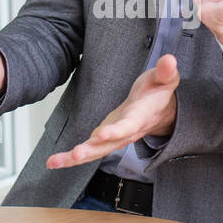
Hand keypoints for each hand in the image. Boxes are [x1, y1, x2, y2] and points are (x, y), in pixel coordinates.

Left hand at [45, 54, 179, 169]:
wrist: (159, 112)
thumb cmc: (157, 93)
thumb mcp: (165, 79)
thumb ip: (165, 71)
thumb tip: (169, 60)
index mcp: (140, 116)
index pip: (129, 125)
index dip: (117, 130)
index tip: (102, 133)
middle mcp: (126, 132)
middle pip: (109, 144)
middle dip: (92, 149)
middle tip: (77, 154)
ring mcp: (114, 138)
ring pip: (95, 151)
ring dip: (76, 158)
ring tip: (56, 162)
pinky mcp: (103, 139)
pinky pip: (88, 151)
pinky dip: (70, 158)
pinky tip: (54, 162)